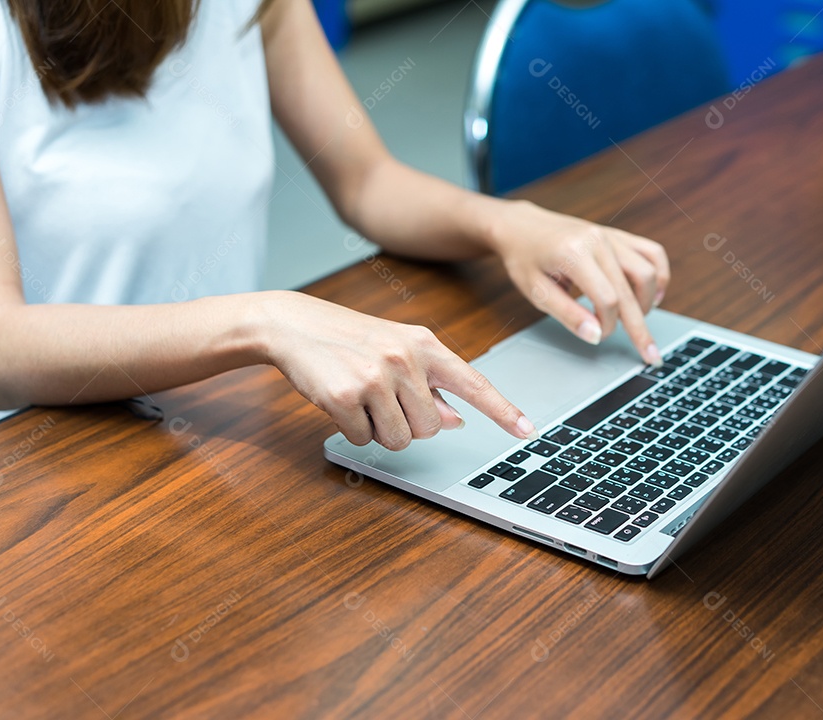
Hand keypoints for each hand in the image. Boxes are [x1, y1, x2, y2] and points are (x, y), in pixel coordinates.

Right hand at [264, 293, 537, 449]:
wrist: (295, 324)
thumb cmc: (351, 339)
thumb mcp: (397, 351)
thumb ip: (430, 384)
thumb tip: (455, 420)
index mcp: (425, 345)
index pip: (474, 383)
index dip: (502, 410)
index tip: (527, 430)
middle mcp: (405, 359)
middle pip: (431, 428)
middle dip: (408, 424)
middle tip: (382, 399)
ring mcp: (375, 378)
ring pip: (399, 439)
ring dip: (380, 430)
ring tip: (361, 398)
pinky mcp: (344, 396)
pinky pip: (364, 439)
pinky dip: (351, 429)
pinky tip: (340, 402)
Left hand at [489, 200, 670, 365]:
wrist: (522, 226)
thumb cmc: (524, 259)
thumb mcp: (536, 291)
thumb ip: (568, 314)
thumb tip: (596, 336)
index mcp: (574, 254)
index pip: (607, 299)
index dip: (608, 325)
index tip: (599, 335)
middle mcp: (597, 241)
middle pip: (631, 290)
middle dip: (640, 327)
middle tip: (651, 356)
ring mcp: (611, 236)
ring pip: (648, 272)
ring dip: (647, 302)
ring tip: (635, 320)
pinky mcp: (618, 235)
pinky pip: (652, 253)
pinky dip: (658, 275)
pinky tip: (653, 294)